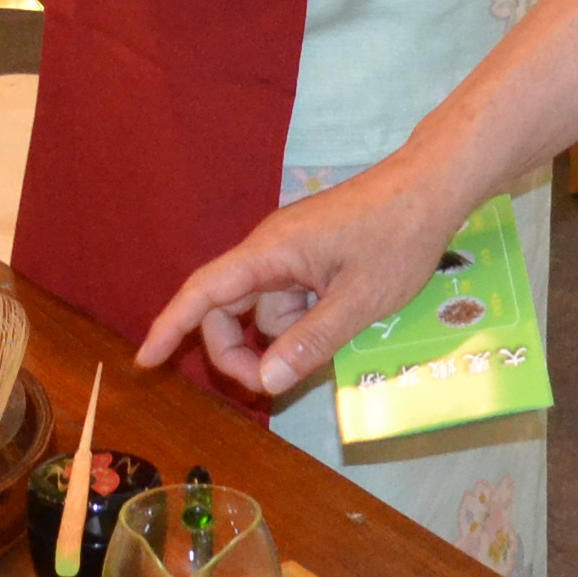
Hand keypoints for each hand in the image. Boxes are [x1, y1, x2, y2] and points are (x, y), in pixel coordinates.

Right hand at [136, 156, 467, 396]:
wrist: (431, 188)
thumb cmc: (397, 237)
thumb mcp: (358, 301)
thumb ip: (310, 343)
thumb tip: (263, 382)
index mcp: (270, 252)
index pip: (203, 290)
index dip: (170, 325)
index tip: (146, 360)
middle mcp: (270, 250)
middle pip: (228, 308)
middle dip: (240, 351)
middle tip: (272, 388)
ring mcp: (291, 253)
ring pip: (266, 310)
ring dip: (287, 337)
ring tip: (340, 334)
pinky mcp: (311, 256)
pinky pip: (291, 299)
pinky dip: (305, 321)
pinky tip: (342, 320)